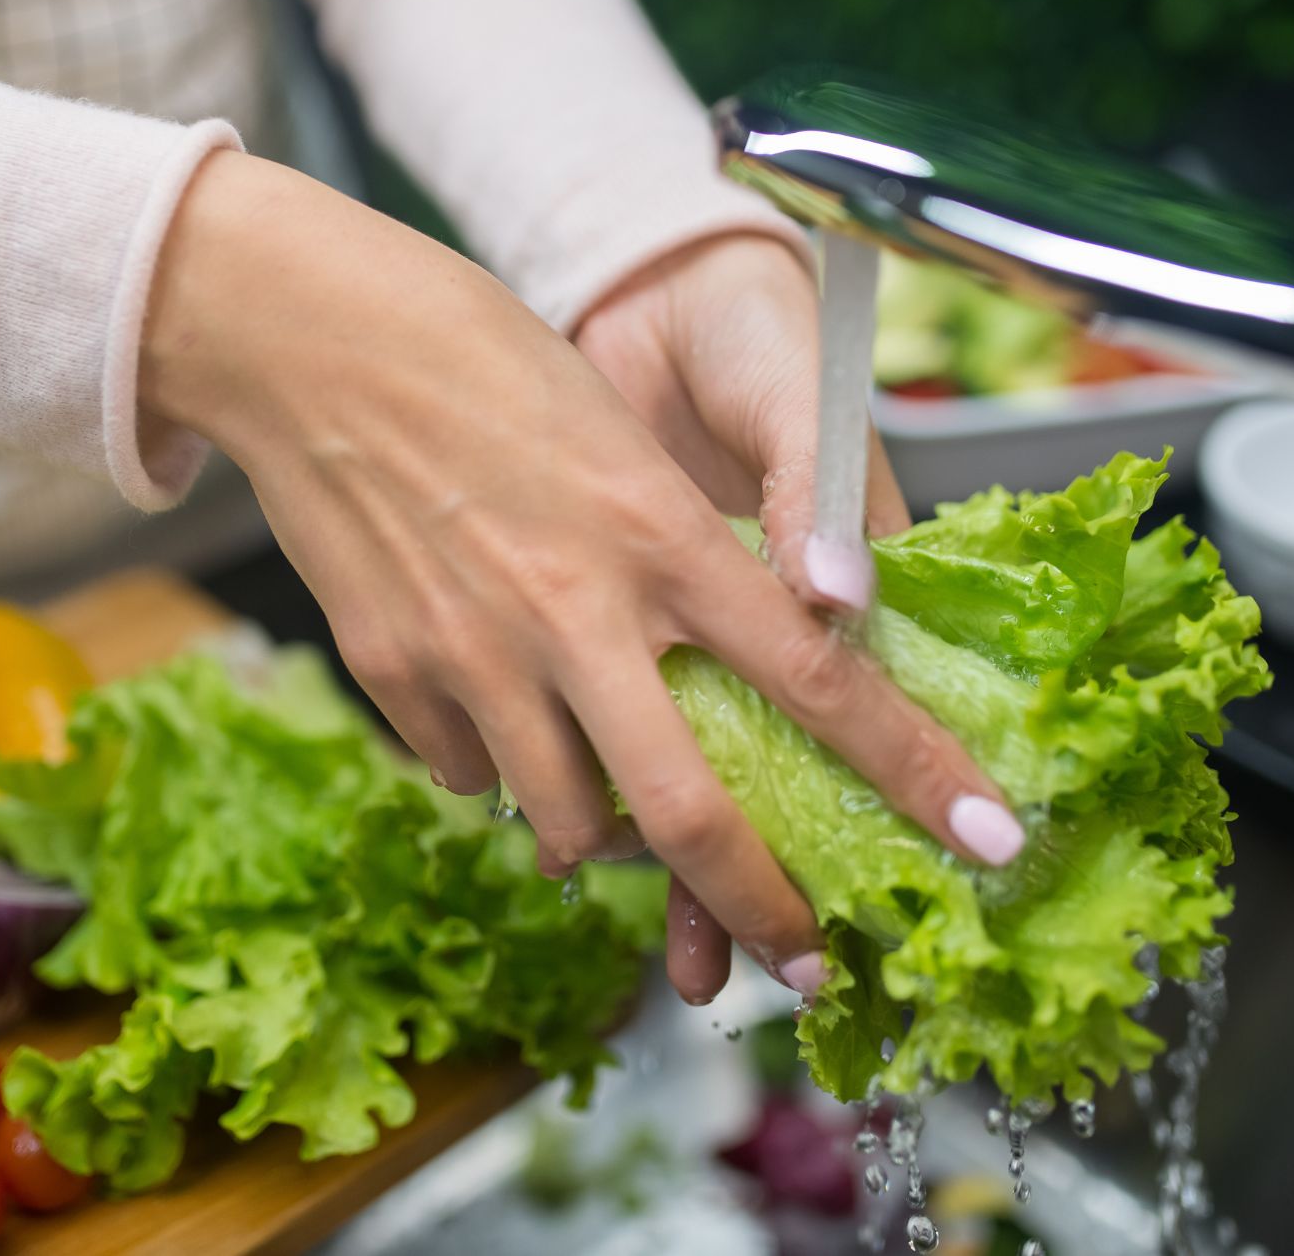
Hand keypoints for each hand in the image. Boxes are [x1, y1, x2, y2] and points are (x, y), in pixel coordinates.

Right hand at [141, 156, 1016, 1003]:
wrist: (306, 332)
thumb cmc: (478, 357)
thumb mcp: (617, 437)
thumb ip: (681, 557)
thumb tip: (747, 649)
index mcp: (660, 533)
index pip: (818, 676)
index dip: (914, 769)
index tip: (988, 836)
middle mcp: (576, 608)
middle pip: (691, 811)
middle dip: (761, 909)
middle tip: (804, 961)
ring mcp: (474, 653)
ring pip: (566, 822)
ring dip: (606, 838)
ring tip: (612, 801)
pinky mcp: (390, 674)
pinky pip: (468, 775)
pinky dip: (502, 771)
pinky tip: (500, 709)